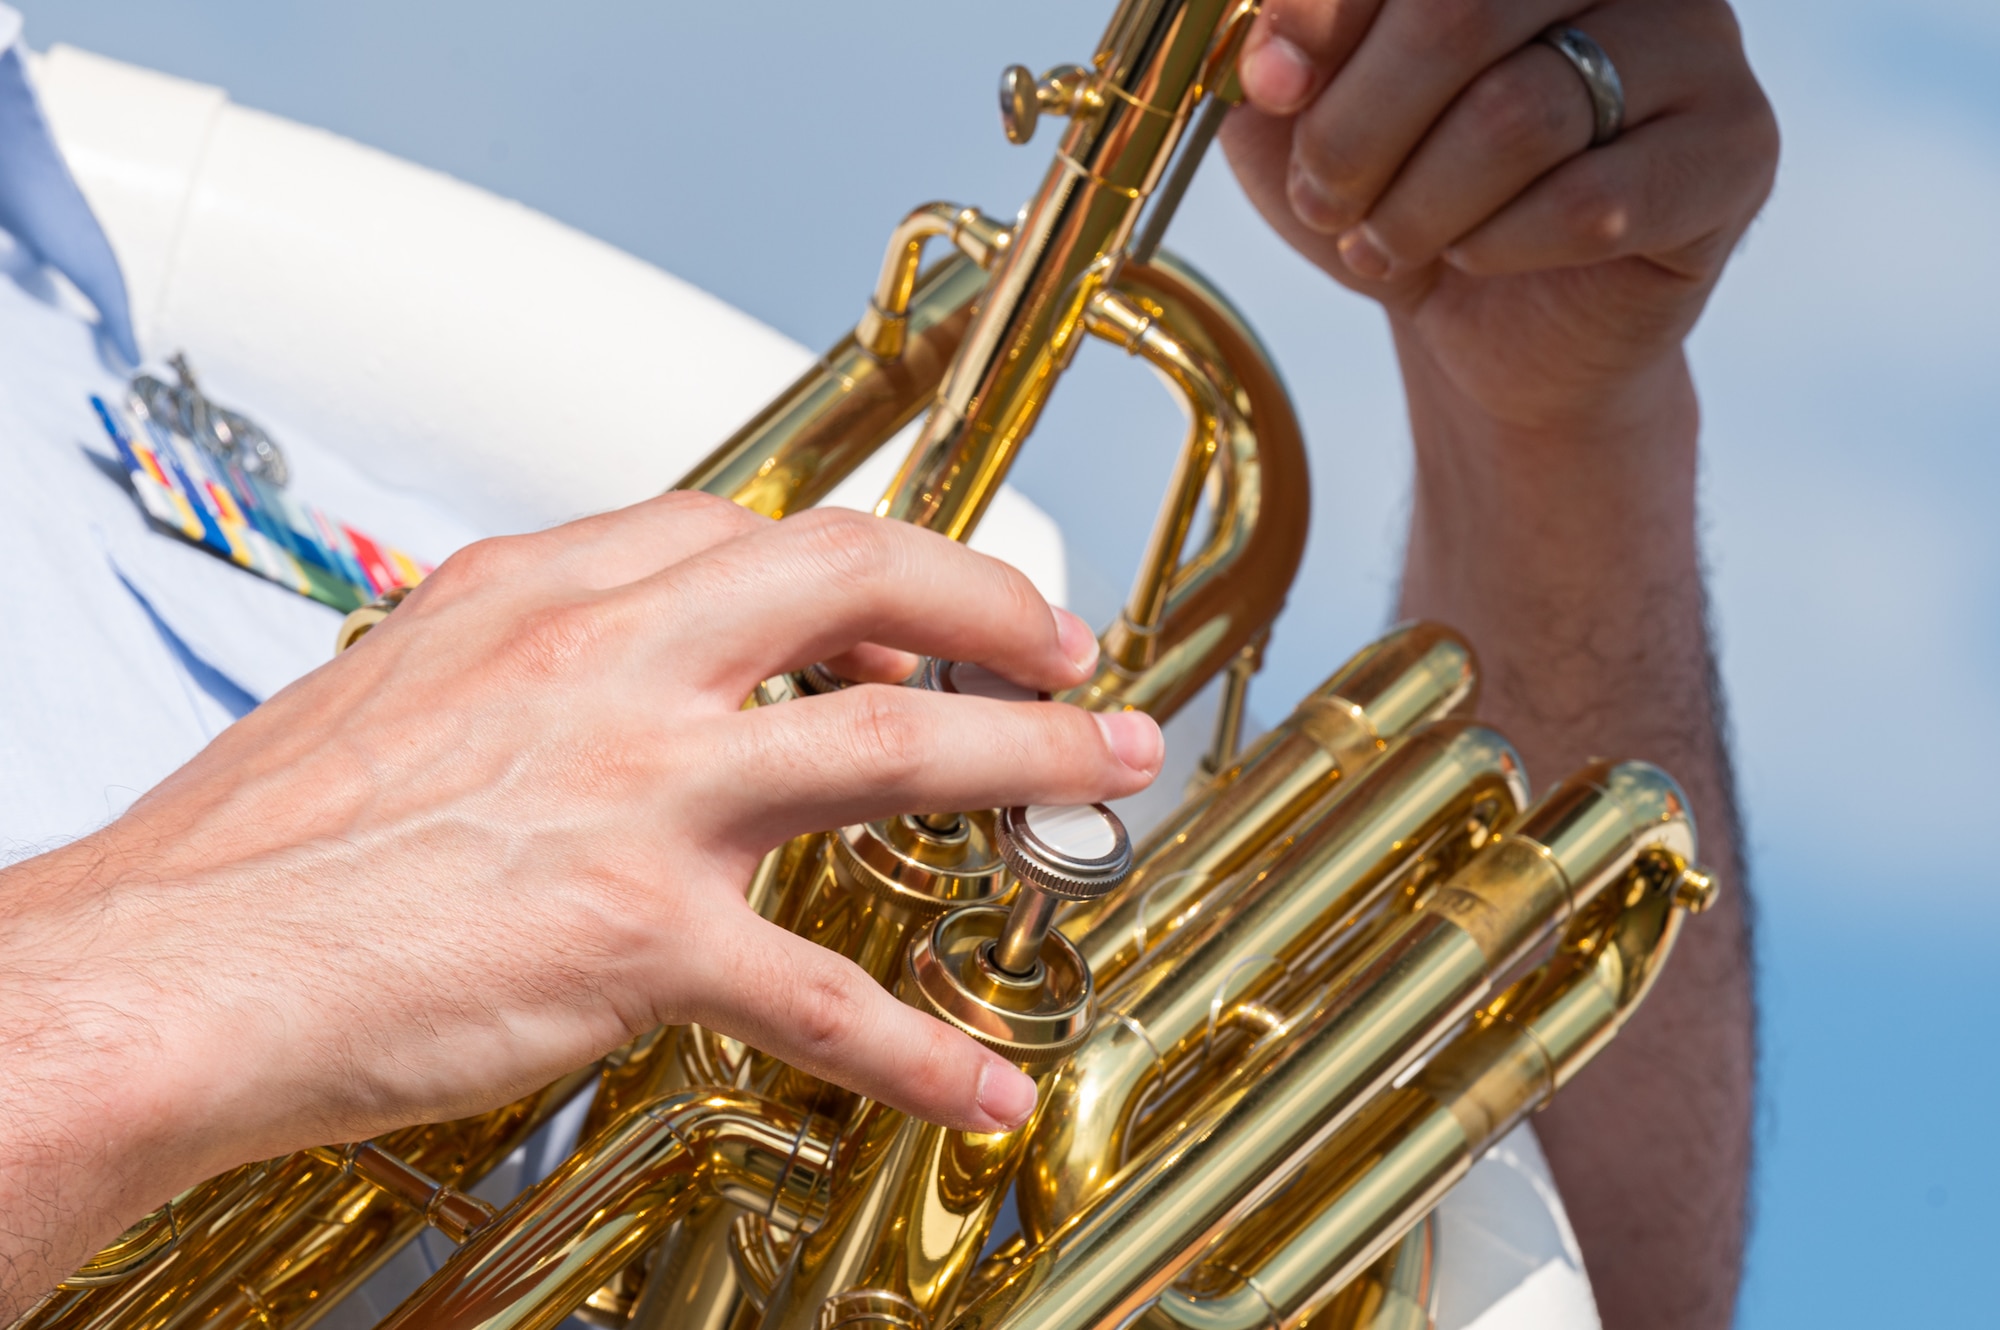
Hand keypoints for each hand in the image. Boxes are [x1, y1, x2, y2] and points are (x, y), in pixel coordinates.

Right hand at [0, 493, 1161, 1298]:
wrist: (163, 972)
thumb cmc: (261, 850)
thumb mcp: (401, 690)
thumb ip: (534, 667)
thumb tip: (631, 688)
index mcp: (541, 597)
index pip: (752, 534)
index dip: (862, 570)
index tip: (915, 616)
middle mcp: (606, 669)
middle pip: (854, 582)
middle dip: (993, 608)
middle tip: (1070, 651)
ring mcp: (636, 797)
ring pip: (890, 753)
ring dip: (1024, 760)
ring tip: (1106, 775)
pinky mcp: (636, 939)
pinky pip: (822, 995)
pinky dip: (916, 1045)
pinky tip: (979, 1079)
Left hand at [1222, 0, 1777, 429]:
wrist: (1494, 324)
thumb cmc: (1401, 195)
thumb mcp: (1303, 129)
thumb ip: (1277, 66)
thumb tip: (1272, 58)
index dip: (1323, 12)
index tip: (1270, 87)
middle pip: (1460, 12)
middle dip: (1357, 128)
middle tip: (1320, 197)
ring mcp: (1699, 45)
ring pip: (1519, 115)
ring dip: (1419, 205)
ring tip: (1382, 246)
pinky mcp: (1737, 149)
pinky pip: (1595, 200)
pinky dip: (1498, 249)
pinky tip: (1471, 260)